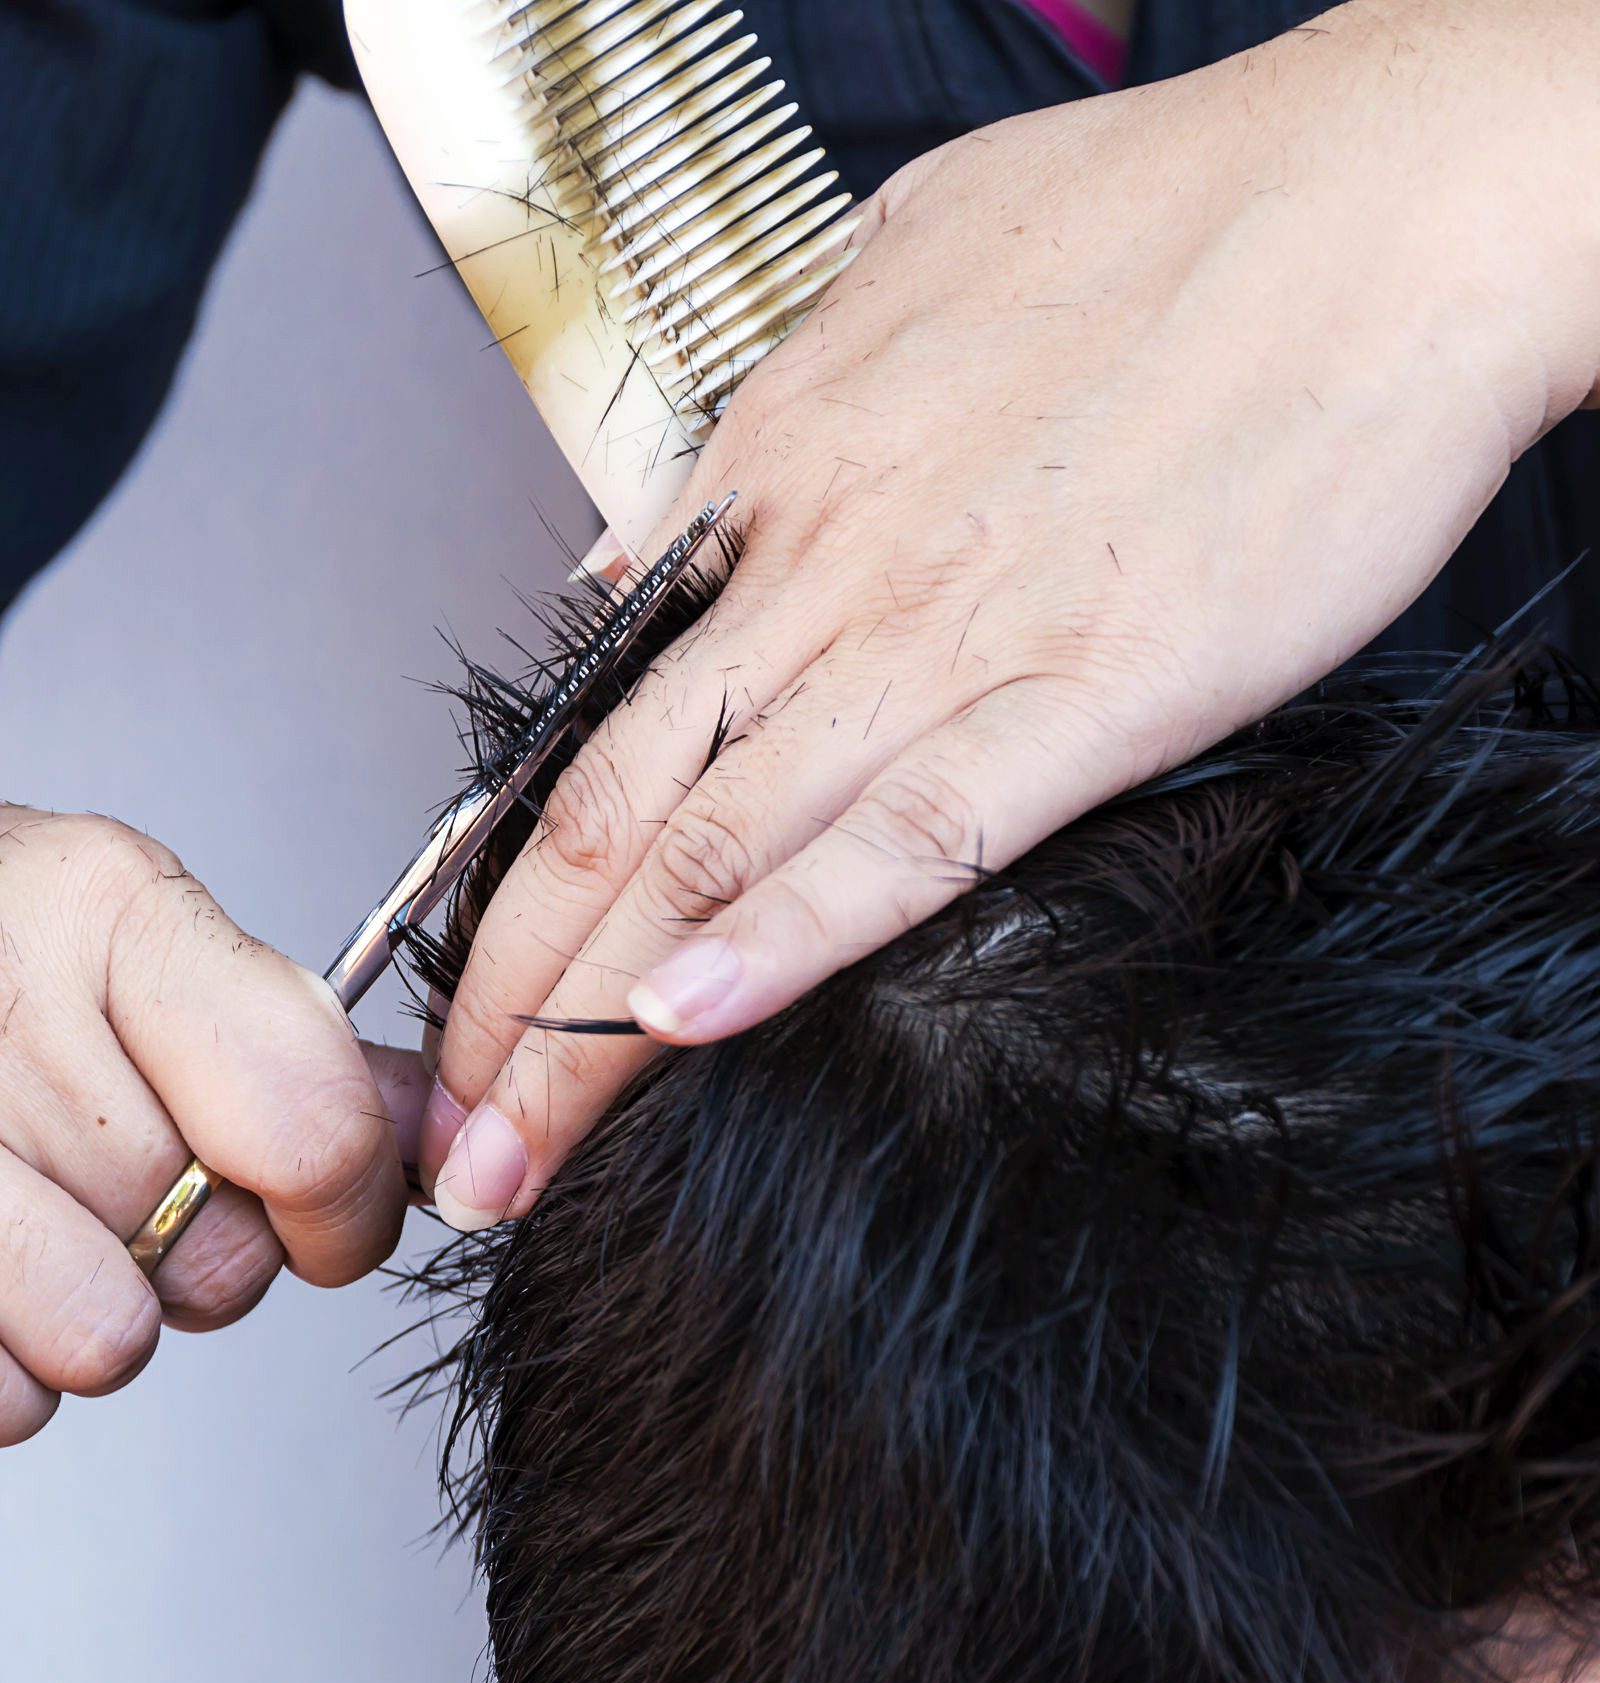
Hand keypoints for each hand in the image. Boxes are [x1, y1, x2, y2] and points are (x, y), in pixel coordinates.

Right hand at [0, 804, 426, 1442]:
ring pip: (105, 1341)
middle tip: (122, 1188)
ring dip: (90, 1317)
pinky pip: (3, 1397)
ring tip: (36, 1225)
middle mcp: (1, 1005)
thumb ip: (290, 1040)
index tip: (330, 1219)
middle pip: (220, 1253)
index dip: (347, 1210)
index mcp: (109, 910)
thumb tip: (436, 1131)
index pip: (316, 1128)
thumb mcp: (131, 941)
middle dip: (197, 1254)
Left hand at [426, 0, 1599, 1227]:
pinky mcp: (1091, 690)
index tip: (462, 1007)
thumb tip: (646, 547)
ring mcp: (944, 633)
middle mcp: (824, 566)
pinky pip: (910, 837)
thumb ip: (762, 428)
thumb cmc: (1176, 225)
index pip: (591, 724)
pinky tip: (691, 1021)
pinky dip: (785, 936)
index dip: (499, 890)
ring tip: (518, 1153)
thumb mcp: (901, 273)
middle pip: (606, 821)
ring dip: (589, 1025)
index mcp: (779, 474)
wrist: (1391, 204)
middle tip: (448, 1138)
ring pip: (708, 853)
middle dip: (501, 1005)